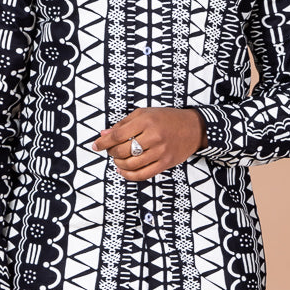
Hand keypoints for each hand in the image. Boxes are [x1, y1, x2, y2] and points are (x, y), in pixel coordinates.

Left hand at [92, 107, 206, 179]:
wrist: (193, 128)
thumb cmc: (167, 119)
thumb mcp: (144, 114)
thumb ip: (123, 124)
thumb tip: (103, 134)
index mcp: (146, 121)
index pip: (118, 134)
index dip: (104, 142)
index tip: (96, 145)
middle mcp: (153, 136)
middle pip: (123, 150)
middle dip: (112, 153)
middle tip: (111, 151)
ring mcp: (160, 151)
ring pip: (131, 164)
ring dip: (119, 164)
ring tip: (118, 160)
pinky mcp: (166, 163)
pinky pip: (143, 174)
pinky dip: (129, 175)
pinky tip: (123, 171)